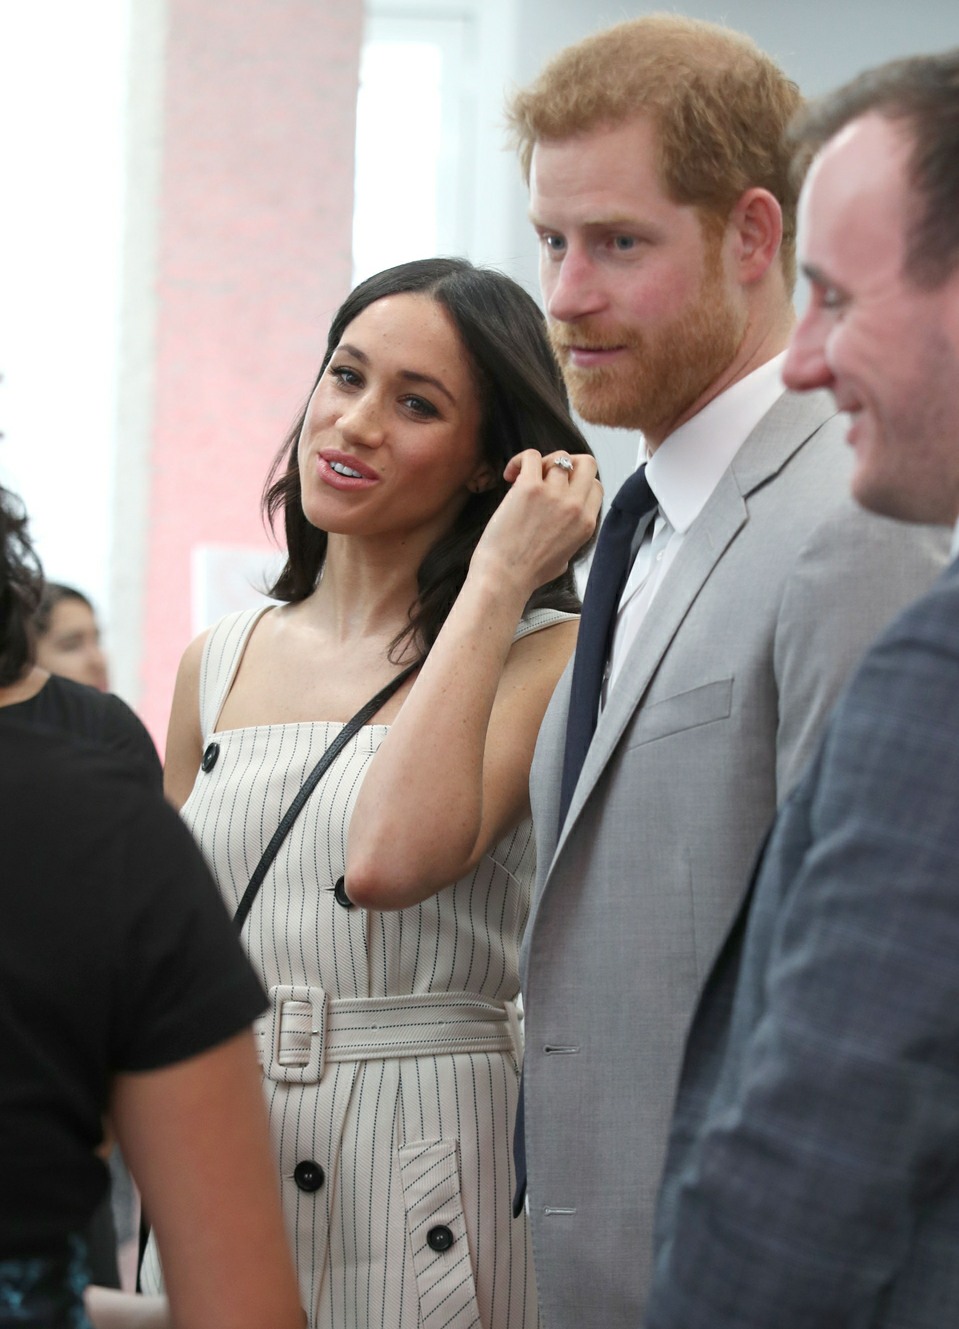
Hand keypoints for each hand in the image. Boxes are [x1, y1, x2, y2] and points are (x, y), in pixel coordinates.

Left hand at [471, 449, 601, 597]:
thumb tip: (563, 524)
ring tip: (524, 479)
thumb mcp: (565, 558)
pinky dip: (520, 460)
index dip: (578, 482)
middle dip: (568, 463)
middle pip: (587, 463)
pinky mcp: (530, 487)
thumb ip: (571, 536)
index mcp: (587, 523)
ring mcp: (554, 495)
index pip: (596, 485)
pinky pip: (532, 456)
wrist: (505, 578)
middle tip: (548, 475)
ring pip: (559, 457)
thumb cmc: (527, 573)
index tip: (560, 489)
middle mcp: (575, 506)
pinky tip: (510, 475)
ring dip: (542, 464)